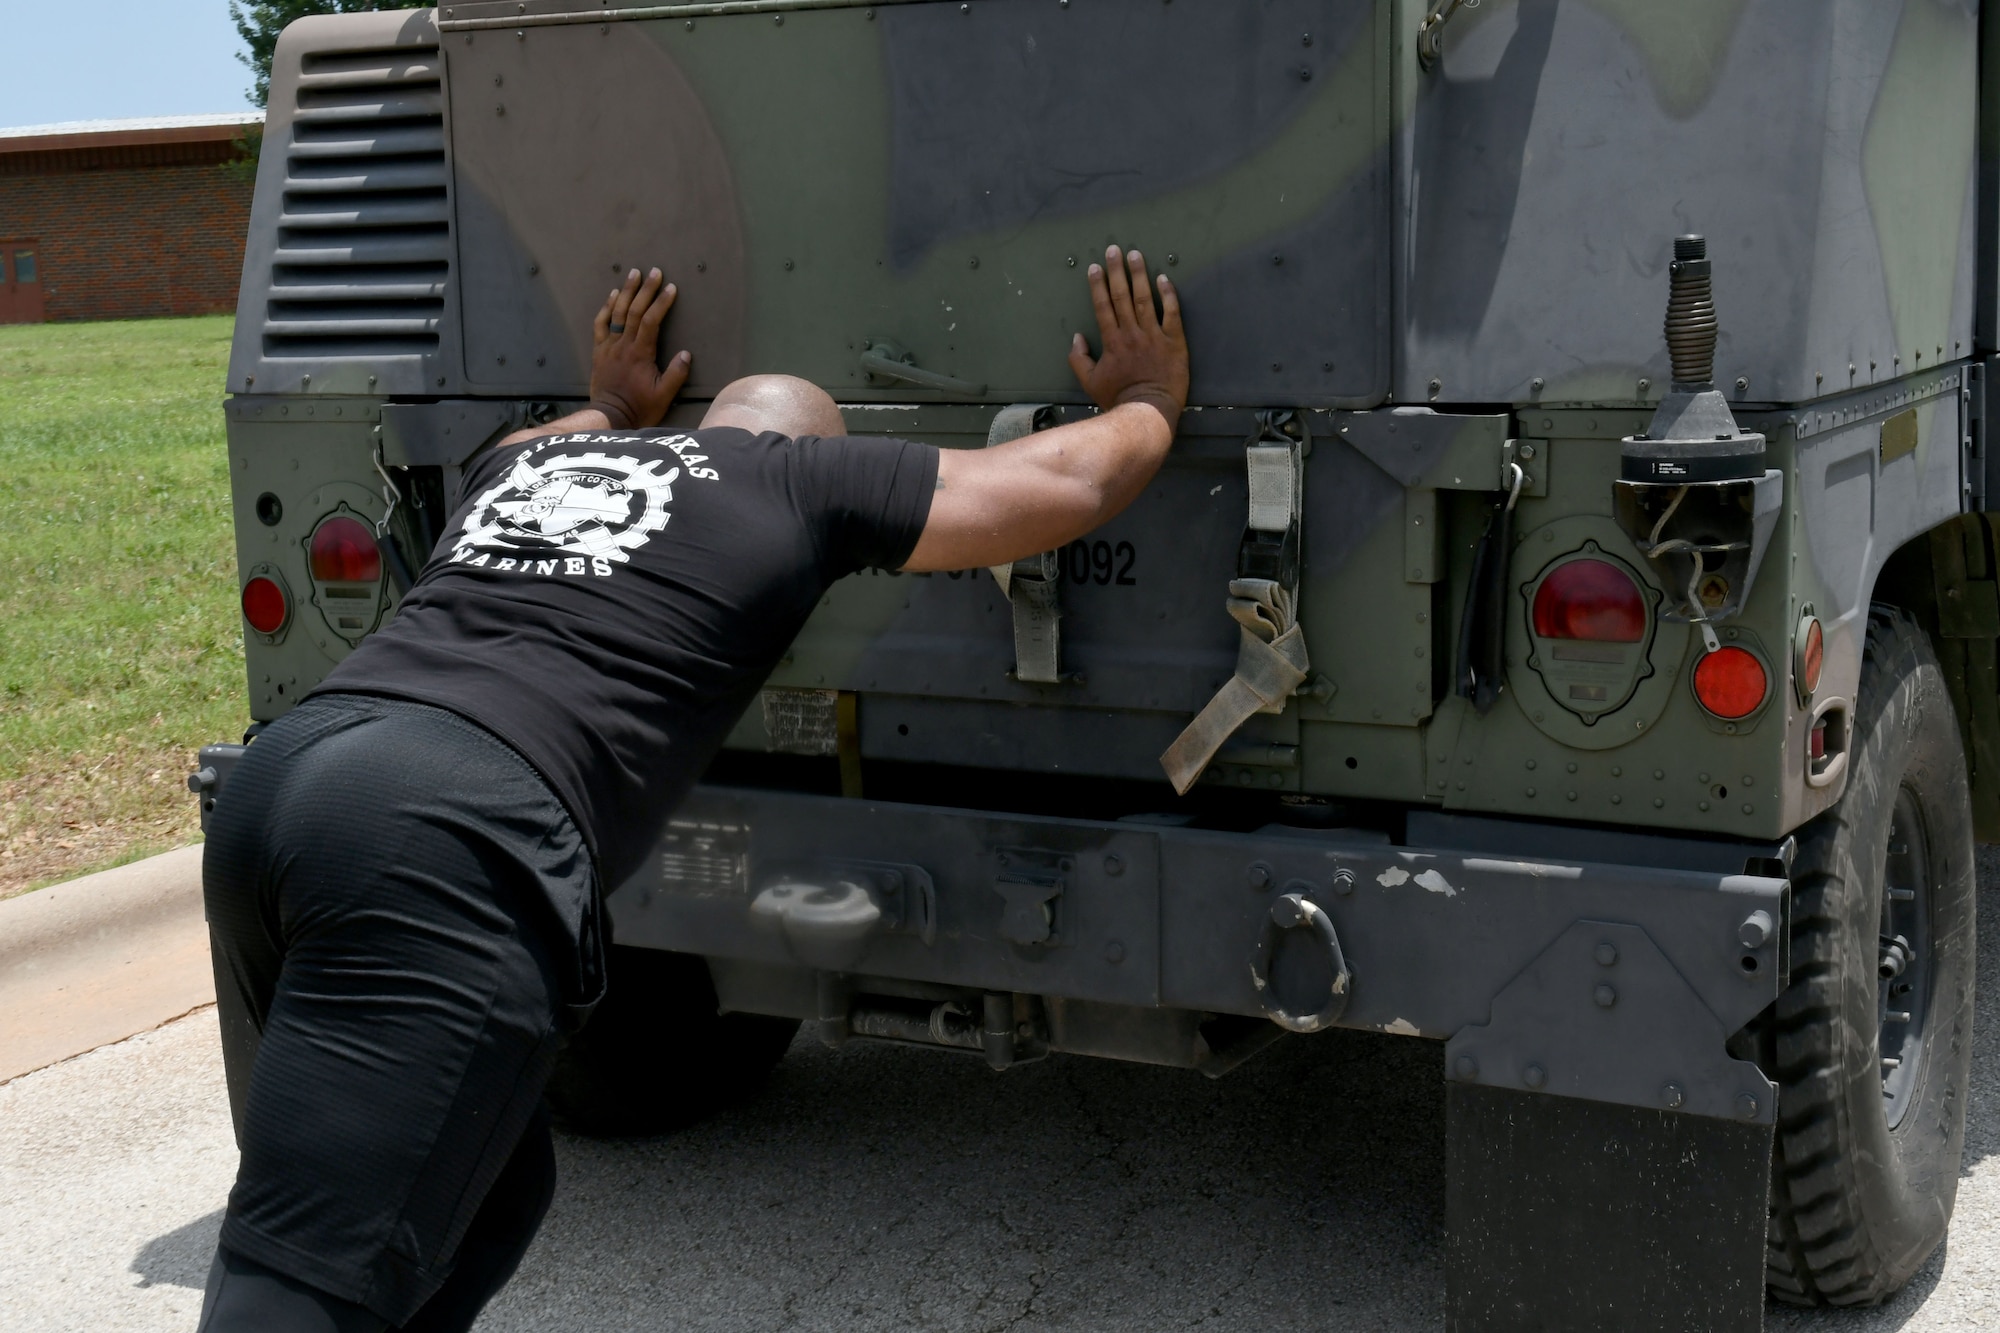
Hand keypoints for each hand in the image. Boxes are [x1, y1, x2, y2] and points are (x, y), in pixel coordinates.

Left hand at [589, 267, 690, 428]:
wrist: (608, 416)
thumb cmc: (639, 407)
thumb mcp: (664, 396)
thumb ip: (676, 374)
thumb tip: (686, 354)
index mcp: (641, 353)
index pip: (652, 320)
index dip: (662, 302)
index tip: (671, 288)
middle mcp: (623, 344)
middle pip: (634, 310)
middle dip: (645, 289)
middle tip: (655, 271)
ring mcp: (609, 346)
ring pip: (617, 312)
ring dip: (626, 291)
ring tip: (634, 273)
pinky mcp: (599, 350)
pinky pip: (601, 323)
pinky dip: (606, 307)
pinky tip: (612, 295)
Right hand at [1067, 246, 1186, 430]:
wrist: (1147, 412)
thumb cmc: (1118, 398)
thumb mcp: (1090, 382)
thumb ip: (1079, 359)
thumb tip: (1077, 338)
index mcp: (1112, 341)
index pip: (1103, 306)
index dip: (1098, 285)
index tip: (1095, 267)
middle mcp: (1131, 333)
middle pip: (1122, 296)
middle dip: (1116, 271)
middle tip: (1114, 250)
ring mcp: (1154, 336)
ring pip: (1145, 299)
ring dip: (1139, 275)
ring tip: (1136, 255)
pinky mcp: (1174, 342)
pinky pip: (1172, 313)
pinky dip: (1168, 295)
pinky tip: (1164, 278)